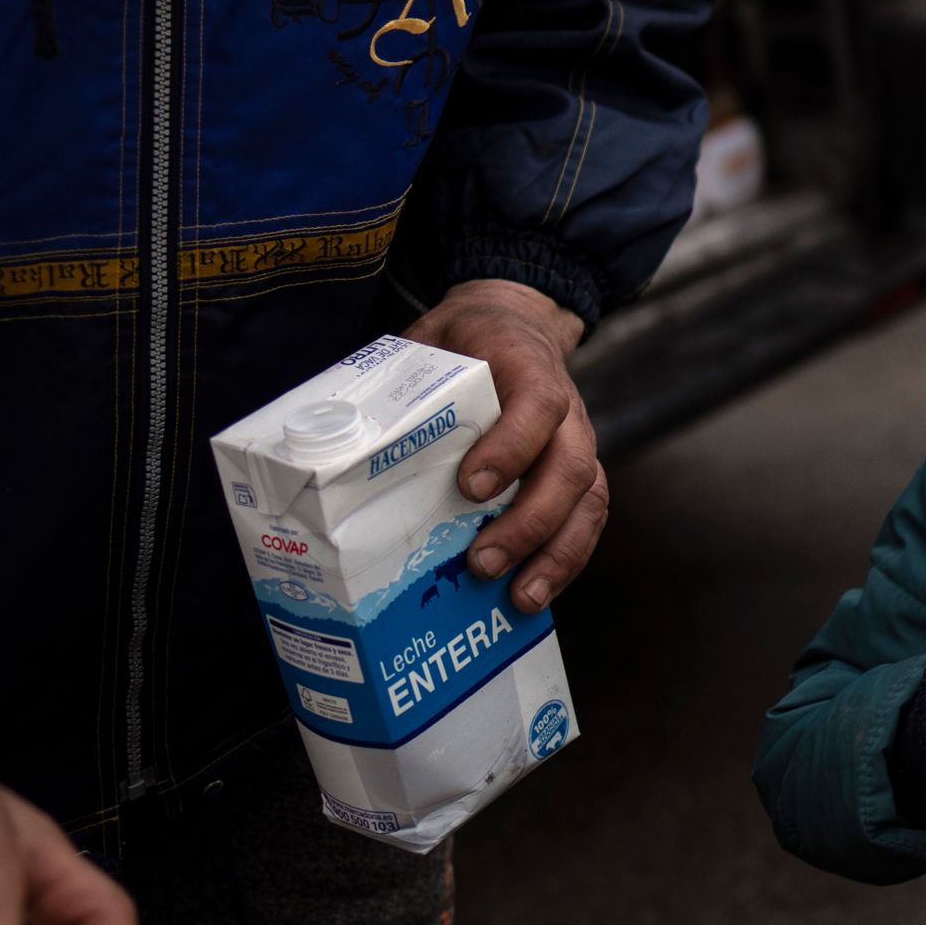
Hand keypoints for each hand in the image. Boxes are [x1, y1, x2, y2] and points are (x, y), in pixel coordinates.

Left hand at [409, 279, 601, 611]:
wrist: (513, 326)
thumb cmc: (464, 343)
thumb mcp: (430, 342)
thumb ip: (401, 381)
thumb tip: (337, 435)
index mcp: (528, 367)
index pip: (538, 405)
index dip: (511, 447)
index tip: (471, 486)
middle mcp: (568, 411)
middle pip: (572, 468)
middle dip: (531, 522)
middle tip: (482, 561)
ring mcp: (577, 445)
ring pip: (588, 501)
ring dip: (557, 554)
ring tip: (520, 597)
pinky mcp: (575, 476)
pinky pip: (584, 519)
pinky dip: (563, 561)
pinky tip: (529, 594)